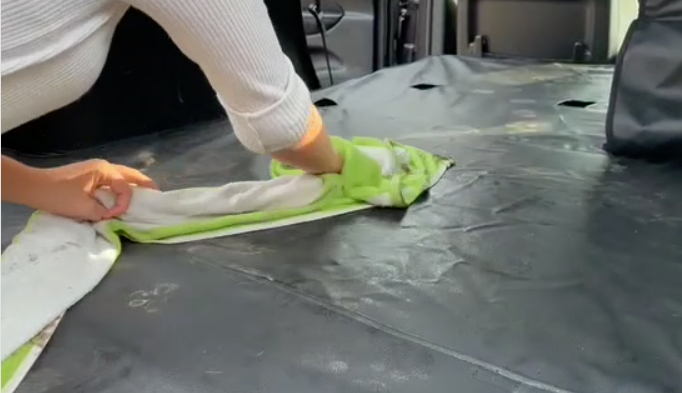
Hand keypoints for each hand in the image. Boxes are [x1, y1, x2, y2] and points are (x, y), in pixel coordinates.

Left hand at [28, 159, 158, 221]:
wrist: (33, 187)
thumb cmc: (58, 195)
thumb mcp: (84, 208)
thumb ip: (104, 212)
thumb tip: (113, 214)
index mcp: (105, 171)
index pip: (126, 188)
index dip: (125, 203)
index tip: (117, 216)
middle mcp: (104, 166)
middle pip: (131, 175)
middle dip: (145, 185)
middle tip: (158, 195)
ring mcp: (96, 169)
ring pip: (123, 176)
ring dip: (134, 185)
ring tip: (145, 196)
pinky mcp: (89, 175)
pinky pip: (113, 180)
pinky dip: (122, 187)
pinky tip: (123, 197)